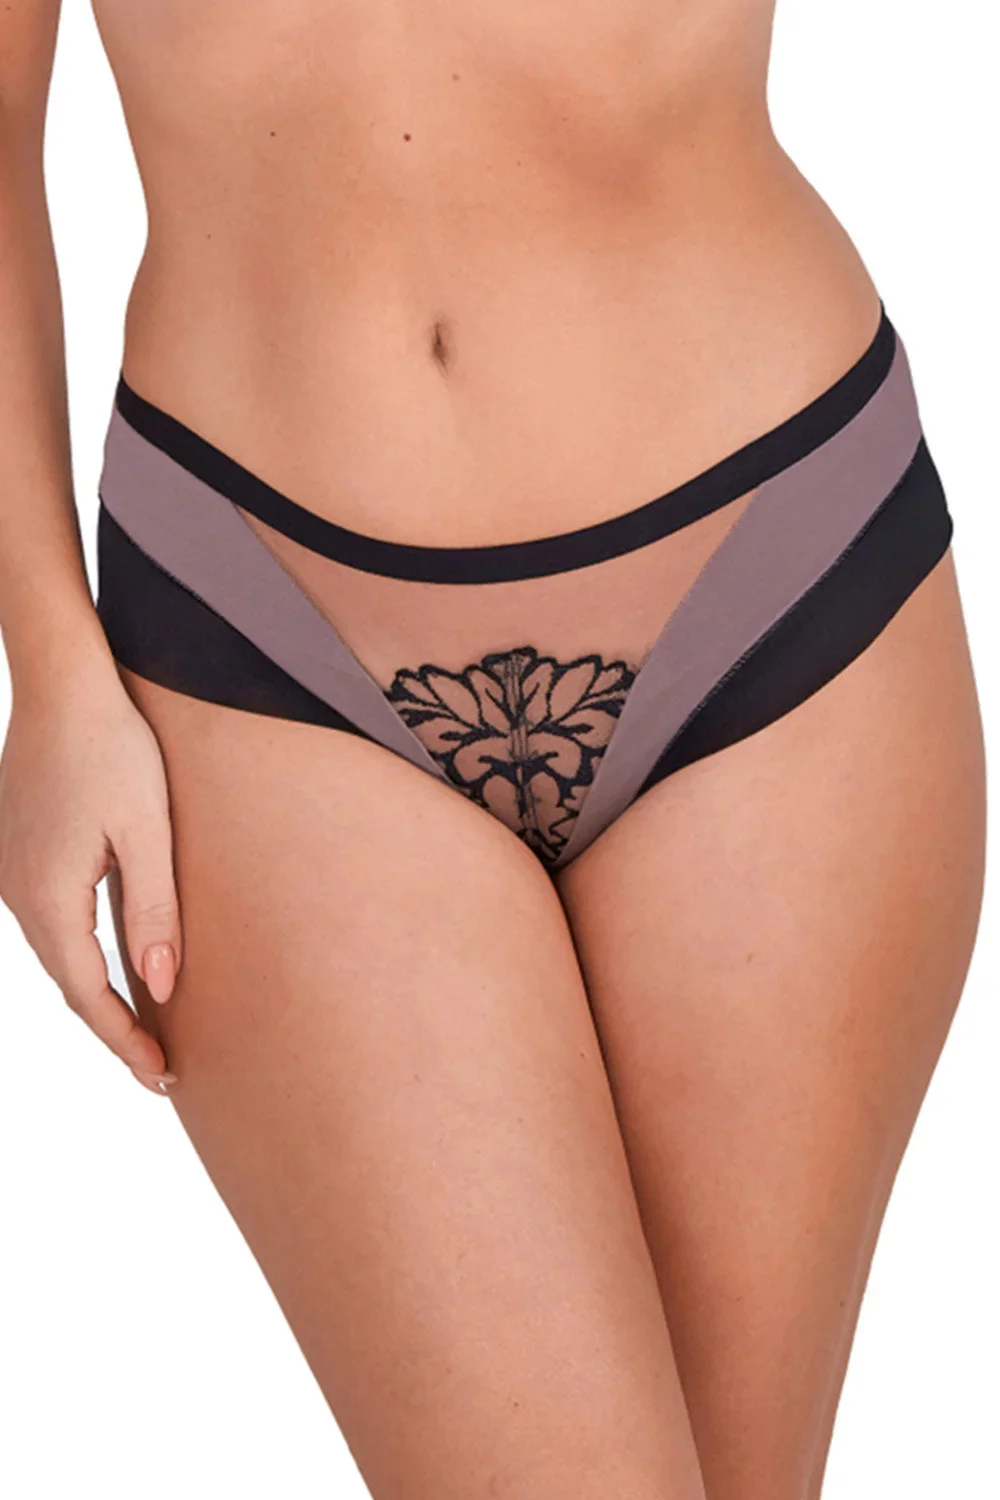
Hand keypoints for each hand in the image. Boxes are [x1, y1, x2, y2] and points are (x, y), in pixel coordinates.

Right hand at [0, 661, 182, 1093]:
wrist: (63, 685)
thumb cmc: (112, 747)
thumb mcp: (148, 829)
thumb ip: (155, 909)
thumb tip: (160, 987)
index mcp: (48, 897)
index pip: (90, 994)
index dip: (126, 1041)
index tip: (163, 1077)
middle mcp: (18, 894)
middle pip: (71, 982)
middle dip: (116, 1028)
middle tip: (162, 1070)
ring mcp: (13, 873)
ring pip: (61, 954)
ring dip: (100, 992)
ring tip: (145, 1029)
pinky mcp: (21, 853)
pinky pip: (54, 922)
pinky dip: (86, 954)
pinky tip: (115, 962)